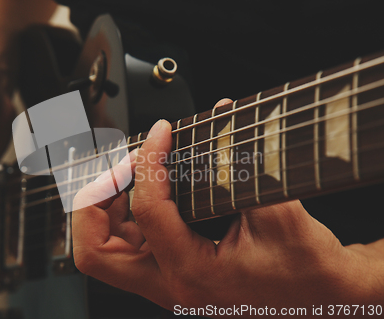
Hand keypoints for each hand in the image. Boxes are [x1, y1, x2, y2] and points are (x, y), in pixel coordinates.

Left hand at [72, 100, 382, 316]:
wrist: (323, 298)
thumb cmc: (307, 269)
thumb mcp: (280, 214)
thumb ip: (244, 164)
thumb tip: (221, 120)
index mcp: (192, 272)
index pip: (148, 210)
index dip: (149, 161)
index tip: (161, 133)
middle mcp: (170, 284)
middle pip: (94, 252)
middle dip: (94, 202)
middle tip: (118, 167)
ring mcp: (167, 282)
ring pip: (104, 251)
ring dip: (104, 208)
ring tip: (126, 173)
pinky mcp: (173, 273)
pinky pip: (126, 247)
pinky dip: (122, 216)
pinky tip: (142, 190)